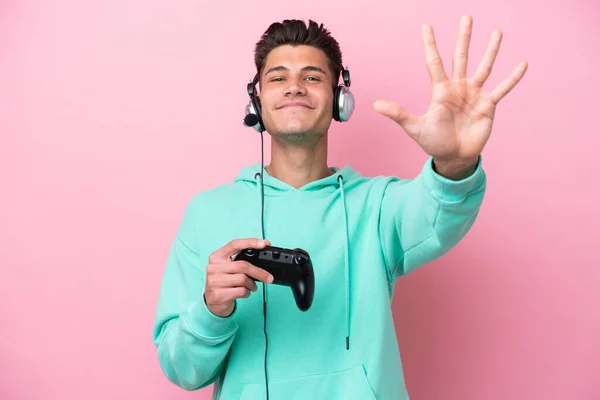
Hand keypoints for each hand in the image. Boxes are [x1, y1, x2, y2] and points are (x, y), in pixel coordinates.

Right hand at [204, 238, 273, 316]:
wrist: (212, 301)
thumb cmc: (224, 281)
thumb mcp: (227, 267)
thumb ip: (240, 260)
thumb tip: (261, 252)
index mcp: (216, 257)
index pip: (234, 244)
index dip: (250, 242)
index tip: (264, 243)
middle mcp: (213, 267)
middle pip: (243, 265)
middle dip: (259, 272)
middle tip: (269, 277)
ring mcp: (214, 281)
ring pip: (243, 279)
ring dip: (252, 285)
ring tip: (252, 287)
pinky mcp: (218, 295)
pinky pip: (241, 291)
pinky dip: (247, 292)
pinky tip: (245, 292)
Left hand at [374, 16, 527, 179]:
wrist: (453, 158)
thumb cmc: (433, 142)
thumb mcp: (414, 127)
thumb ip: (398, 114)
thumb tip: (375, 105)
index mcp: (440, 90)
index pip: (434, 62)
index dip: (430, 44)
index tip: (426, 26)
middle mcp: (458, 87)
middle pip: (461, 57)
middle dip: (464, 38)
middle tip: (466, 17)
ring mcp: (474, 94)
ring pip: (484, 67)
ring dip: (491, 50)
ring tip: (497, 32)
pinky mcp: (488, 105)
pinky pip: (503, 88)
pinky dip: (512, 77)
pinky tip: (523, 63)